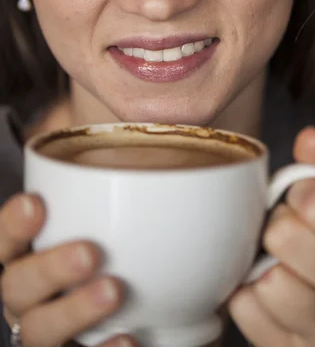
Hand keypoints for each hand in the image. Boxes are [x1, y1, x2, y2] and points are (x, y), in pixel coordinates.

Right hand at [0, 195, 136, 346]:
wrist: (142, 320)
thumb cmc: (116, 257)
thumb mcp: (109, 225)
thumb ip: (109, 197)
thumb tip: (146, 142)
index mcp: (28, 259)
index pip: (5, 242)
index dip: (11, 226)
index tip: (34, 203)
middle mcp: (27, 299)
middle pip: (16, 287)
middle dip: (48, 268)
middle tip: (89, 253)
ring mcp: (45, 335)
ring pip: (38, 330)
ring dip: (74, 311)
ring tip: (114, 291)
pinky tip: (129, 339)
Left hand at [228, 127, 314, 346]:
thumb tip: (312, 137)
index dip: (297, 193)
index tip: (300, 198)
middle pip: (287, 236)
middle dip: (276, 228)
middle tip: (283, 234)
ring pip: (270, 280)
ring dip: (260, 266)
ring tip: (273, 264)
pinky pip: (247, 309)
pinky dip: (245, 295)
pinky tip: (261, 292)